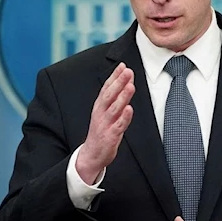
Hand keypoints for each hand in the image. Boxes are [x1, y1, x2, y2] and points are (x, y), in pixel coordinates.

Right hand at [75, 62, 134, 183]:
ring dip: (122, 97)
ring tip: (130, 86)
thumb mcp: (104, 112)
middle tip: (128, 71)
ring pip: (114, 109)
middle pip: (109, 95)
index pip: (106, 88)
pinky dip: (124, 118)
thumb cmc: (101, 130)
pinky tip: (130, 109)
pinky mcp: (110, 136)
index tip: (123, 65)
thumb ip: (114, 97)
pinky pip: (118, 126)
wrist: (91, 155)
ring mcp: (105, 125)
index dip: (114, 76)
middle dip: (118, 82)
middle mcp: (100, 113)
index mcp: (99, 106)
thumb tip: (125, 80)